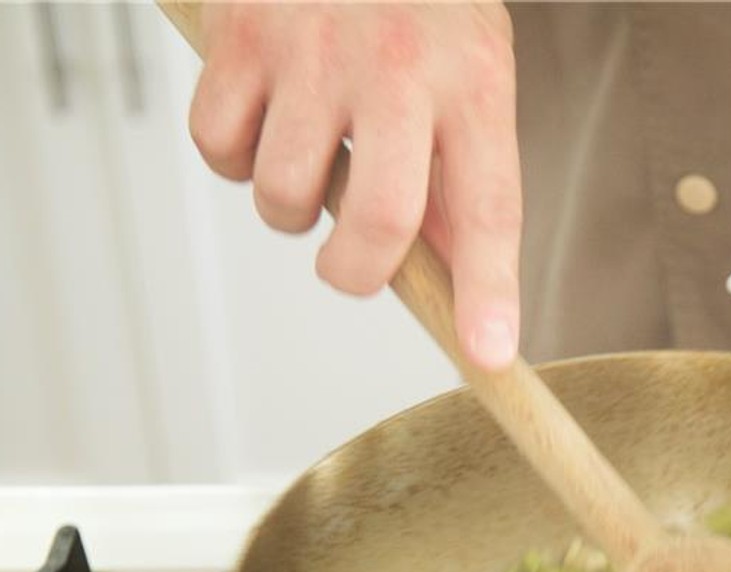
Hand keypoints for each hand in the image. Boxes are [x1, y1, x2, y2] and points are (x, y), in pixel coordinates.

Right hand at [188, 2, 521, 368]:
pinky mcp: (241, 34)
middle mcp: (399, 66)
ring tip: (309, 160)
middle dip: (356, 272)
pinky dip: (230, 158)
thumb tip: (461, 283)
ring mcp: (314, 50)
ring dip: (288, 209)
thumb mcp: (470, 74)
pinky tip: (260, 120)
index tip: (489, 354)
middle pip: (380, 221)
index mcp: (474, 82)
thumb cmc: (416, 0)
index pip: (490, 207)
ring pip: (284, 195)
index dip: (488, 291)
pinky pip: (217, 148)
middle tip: (350, 262)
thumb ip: (463, 177)